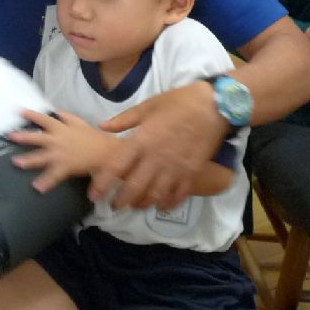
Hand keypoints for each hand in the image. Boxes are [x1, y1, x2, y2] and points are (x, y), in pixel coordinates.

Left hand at [7, 108, 120, 192]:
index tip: (17, 111)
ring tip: (16, 162)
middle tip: (11, 136)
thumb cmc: (93, 137)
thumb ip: (67, 117)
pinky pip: (54, 176)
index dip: (30, 114)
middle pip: (38, 138)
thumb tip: (55, 111)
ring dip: (28, 160)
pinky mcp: (67, 167)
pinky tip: (37, 187)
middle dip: (23, 137)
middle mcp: (58, 140)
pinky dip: (46, 182)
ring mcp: (61, 154)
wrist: (107, 152)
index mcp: (61, 128)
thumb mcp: (80, 122)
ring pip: (42, 157)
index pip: (43, 119)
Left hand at [91, 81, 225, 210]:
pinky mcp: (192, 173)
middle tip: (115, 206)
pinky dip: (168, 204)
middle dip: (122, 201)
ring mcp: (175, 169)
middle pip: (134, 188)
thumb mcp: (148, 106)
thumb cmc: (179, 102)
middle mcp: (156, 159)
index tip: (94, 195)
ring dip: (143, 204)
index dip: (102, 184)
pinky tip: (161, 206)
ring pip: (155, 196)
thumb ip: (124, 119)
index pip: (116, 167)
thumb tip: (103, 126)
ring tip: (136, 206)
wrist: (215, 106)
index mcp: (141, 141)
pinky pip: (178, 195)